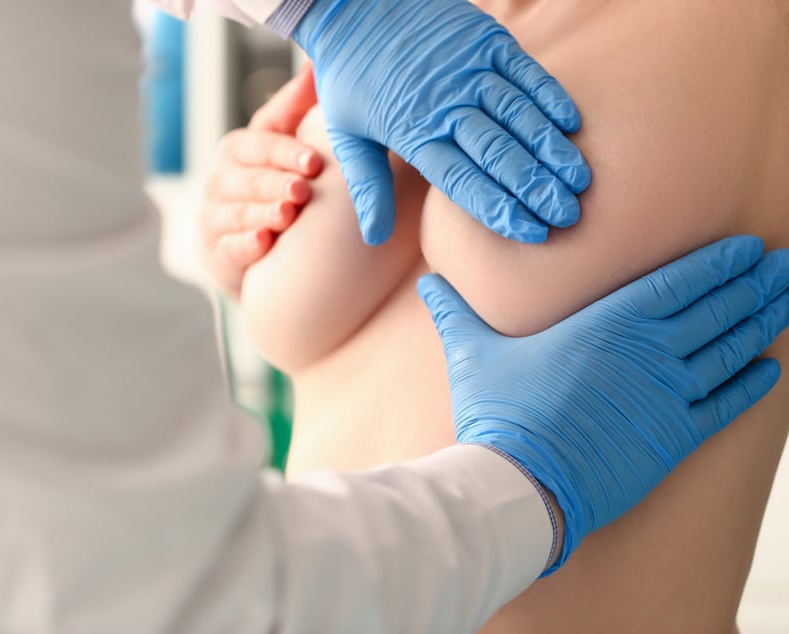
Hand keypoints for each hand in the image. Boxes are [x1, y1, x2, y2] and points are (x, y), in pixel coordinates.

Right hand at [199, 64, 322, 296]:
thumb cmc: (271, 184)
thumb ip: (297, 108)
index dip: (287, 153)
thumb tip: (319, 64)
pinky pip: (228, 247)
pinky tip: (263, 243)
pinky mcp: (216, 252)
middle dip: (275, 183)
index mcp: (238, 149)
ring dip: (263, 213)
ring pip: (237, 212)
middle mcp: (220, 179)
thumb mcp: (281, 143)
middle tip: (303, 190)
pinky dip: (245, 245)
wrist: (250, 245)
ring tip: (288, 214)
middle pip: (247, 178)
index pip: (260, 145)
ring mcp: (214, 217)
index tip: (314, 162)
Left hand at [294, 0, 590, 245]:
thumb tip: (374, 238)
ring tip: (578, 180)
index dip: (498, 208)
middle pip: (498, 153)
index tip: (530, 232)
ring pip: (518, 115)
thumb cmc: (350, 76)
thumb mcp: (346, 134)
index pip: (462, 180)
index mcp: (412, 133)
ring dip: (550, 149)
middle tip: (567, 215)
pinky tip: (572, 124)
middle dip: (535, 188)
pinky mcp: (485, 39)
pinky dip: (550, 97)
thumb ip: (367, 186)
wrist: (354, 5)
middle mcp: (445, 104)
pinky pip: (525, 72)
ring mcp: (468, 69)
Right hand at [418, 235, 788, 571]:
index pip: (677, 282)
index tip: (746, 249)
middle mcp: (648, 352)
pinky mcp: (674, 437)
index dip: (716, 264)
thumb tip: (427, 283)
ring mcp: (667, 395)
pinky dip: (753, 385)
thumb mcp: (472, 353)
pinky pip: (727, 405)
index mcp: (606, 324)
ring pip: (730, 349)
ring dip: (764, 322)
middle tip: (785, 265)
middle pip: (716, 309)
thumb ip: (457, 311)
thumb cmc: (498, 412)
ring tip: (787, 300)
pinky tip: (771, 369)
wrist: (520, 480)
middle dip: (754, 284)